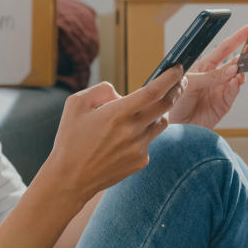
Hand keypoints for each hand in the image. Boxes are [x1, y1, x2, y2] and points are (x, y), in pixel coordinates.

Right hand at [38, 65, 185, 203]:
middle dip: (176, 90)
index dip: (169, 78)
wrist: (69, 179)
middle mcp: (132, 131)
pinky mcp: (140, 161)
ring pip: (162, 123)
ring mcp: (139, 148)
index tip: (177, 68)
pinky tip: (128, 137)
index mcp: (117, 113)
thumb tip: (120, 93)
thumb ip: (101, 90)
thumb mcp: (76, 104)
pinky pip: (150, 141)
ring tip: (151, 108)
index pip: (153, 91)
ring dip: (161, 112)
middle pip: (166, 105)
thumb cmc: (70, 139)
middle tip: (178, 82)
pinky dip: (144, 133)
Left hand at [168, 24, 247, 128]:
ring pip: (237, 76)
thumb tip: (233, 70)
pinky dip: (236, 86)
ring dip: (241, 70)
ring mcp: (221, 89)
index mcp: (205, 65)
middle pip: (234, 61)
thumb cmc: (174, 102)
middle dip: (246, 53)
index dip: (237, 38)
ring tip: (244, 64)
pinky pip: (233, 93)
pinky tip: (237, 81)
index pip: (224, 48)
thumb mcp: (188, 83)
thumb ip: (210, 77)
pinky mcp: (224, 104)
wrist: (173, 126)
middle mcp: (215, 76)